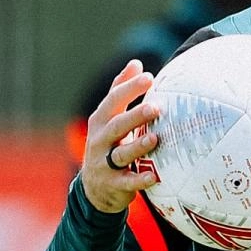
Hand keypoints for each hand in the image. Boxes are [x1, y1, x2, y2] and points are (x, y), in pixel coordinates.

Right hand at [81, 59, 160, 213]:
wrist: (94, 187)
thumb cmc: (109, 144)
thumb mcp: (110, 118)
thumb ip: (121, 91)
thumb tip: (136, 63)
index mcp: (101, 120)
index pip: (113, 101)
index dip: (129, 89)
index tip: (149, 78)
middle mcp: (100, 140)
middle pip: (117, 126)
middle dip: (135, 116)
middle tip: (156, 107)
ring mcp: (104, 163)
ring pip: (120, 154)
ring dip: (137, 146)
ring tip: (155, 139)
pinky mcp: (112, 184)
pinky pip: (127, 182)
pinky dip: (140, 179)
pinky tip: (154, 176)